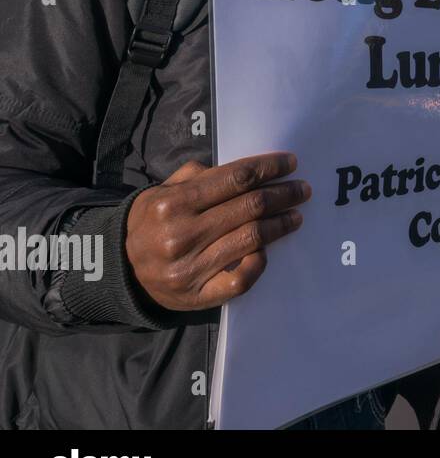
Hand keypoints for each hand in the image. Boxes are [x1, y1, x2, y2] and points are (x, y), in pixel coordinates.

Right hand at [125, 152, 308, 311]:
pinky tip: (269, 249)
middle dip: (283, 194)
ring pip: (253, 238)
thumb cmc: (150, 224)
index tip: (290, 163)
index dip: (269, 168)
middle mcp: (182, 234)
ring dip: (281, 223)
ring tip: (295, 214)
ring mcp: (191, 267)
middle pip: (250, 206)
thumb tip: (241, 169)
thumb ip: (196, 176)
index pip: (236, 178)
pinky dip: (260, 261)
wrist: (120, 271)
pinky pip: (242, 278)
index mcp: (172, 203)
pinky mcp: (200, 294)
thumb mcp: (160, 192)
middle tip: (302, 189)